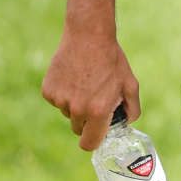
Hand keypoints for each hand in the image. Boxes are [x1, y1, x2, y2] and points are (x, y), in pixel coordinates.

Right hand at [40, 28, 140, 150]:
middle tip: (95, 98)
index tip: (96, 133)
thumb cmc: (112, 61)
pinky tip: (73, 77)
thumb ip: (132, 110)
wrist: (88, 36)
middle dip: (87, 119)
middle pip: (78, 128)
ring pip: (68, 113)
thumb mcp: (130, 85)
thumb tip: (124, 124)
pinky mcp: (48, 91)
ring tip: (85, 82)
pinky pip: (57, 101)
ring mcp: (60, 100)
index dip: (93, 140)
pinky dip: (64, 93)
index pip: (89, 144)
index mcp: (97, 111)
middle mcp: (76, 109)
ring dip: (75, 104)